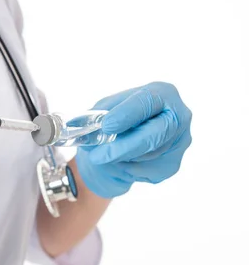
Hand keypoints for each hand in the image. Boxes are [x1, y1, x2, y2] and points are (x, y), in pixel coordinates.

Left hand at [75, 82, 192, 198]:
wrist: (125, 142)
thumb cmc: (118, 119)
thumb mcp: (106, 109)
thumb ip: (100, 114)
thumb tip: (85, 127)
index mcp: (162, 93)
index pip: (147, 101)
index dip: (127, 115)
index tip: (107, 126)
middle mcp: (178, 116)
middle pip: (153, 134)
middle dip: (123, 147)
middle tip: (97, 156)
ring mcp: (179, 142)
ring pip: (146, 155)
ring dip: (120, 158)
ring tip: (104, 153)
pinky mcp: (172, 164)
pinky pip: (146, 171)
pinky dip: (126, 168)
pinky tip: (120, 160)